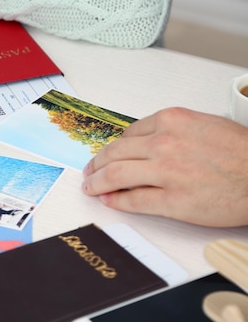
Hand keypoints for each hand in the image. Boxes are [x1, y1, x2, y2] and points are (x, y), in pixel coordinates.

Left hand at [81, 107, 247, 226]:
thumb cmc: (242, 152)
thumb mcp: (205, 125)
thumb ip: (172, 131)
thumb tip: (143, 143)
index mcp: (172, 121)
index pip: (128, 134)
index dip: (113, 147)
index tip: (106, 155)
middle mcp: (165, 143)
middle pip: (115, 153)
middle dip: (96, 164)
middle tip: (89, 172)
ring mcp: (167, 172)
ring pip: (116, 175)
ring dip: (97, 182)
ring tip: (90, 187)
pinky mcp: (173, 200)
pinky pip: (134, 201)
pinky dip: (116, 201)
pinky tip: (109, 200)